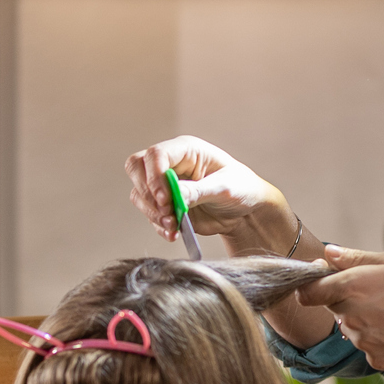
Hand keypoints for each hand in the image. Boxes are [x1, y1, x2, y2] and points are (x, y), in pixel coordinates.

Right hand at [124, 136, 289, 246]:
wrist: (246, 211)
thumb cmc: (241, 188)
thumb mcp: (224, 188)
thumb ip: (198, 191)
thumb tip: (174, 195)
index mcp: (186, 150)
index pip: (156, 154)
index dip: (154, 175)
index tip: (165, 198)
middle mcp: (171, 164)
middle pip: (137, 168)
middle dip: (148, 193)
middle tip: (167, 211)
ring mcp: (165, 185)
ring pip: (140, 193)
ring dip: (152, 212)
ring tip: (173, 225)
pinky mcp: (165, 205)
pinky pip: (150, 214)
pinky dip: (158, 225)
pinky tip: (173, 232)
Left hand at [296, 246, 383, 370]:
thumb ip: (356, 257)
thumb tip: (327, 253)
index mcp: (352, 286)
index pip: (308, 292)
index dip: (313, 286)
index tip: (326, 281)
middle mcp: (350, 316)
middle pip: (333, 307)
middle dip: (347, 299)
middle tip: (380, 292)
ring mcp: (361, 341)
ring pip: (350, 327)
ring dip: (363, 319)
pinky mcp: (374, 359)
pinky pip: (367, 345)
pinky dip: (379, 338)